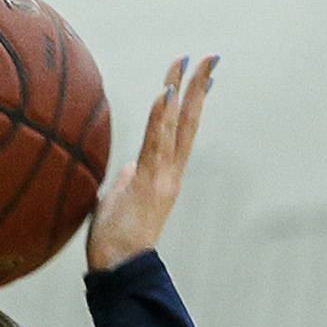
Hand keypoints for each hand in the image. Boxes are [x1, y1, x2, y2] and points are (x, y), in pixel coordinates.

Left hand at [87, 56, 215, 272]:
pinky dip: (161, 116)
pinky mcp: (148, 183)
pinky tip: (166, 91)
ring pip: (176, 126)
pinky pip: (156, 142)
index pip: (182, 132)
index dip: (192, 103)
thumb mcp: (119, 202)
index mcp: (164, 176)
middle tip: (211, 56)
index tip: (204, 77)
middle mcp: (170, 173)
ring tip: (189, 61)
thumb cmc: (116, 242)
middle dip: (200, 87)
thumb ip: (126, 181)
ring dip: (183, 90)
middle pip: (189, 121)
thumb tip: (126, 166)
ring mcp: (162, 177)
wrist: (120, 270)